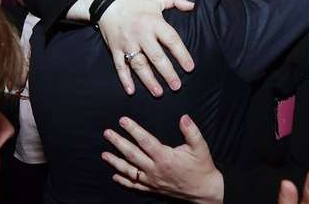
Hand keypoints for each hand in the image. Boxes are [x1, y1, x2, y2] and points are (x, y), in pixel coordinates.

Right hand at [99, 0, 194, 96]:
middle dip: (167, 73)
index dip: (182, 54)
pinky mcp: (115, 49)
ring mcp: (127, 43)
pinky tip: (131, 91)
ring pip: (139, 64)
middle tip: (177, 86)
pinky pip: (120, 66)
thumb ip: (176, 0)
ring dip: (148, 80)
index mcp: (153, 22)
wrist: (106, 1)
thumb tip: (193, 6)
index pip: (171, 40)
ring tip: (159, 92)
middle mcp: (141, 34)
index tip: (190, 68)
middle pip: (156, 56)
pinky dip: (125, 79)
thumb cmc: (135, 1)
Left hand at [102, 115, 223, 203]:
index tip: (123, 121)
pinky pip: (135, 186)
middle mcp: (155, 170)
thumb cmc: (202, 168)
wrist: (204, 191)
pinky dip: (123, 181)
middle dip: (118, 143)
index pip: (145, 140)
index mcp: (165, 157)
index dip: (133, 129)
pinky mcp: (153, 189)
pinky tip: (115, 176)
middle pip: (132, 154)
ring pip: (129, 171)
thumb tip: (184, 117)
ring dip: (116, 162)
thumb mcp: (200, 147)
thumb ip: (191, 131)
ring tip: (104, 154)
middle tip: (108, 134)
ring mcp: (152, 181)